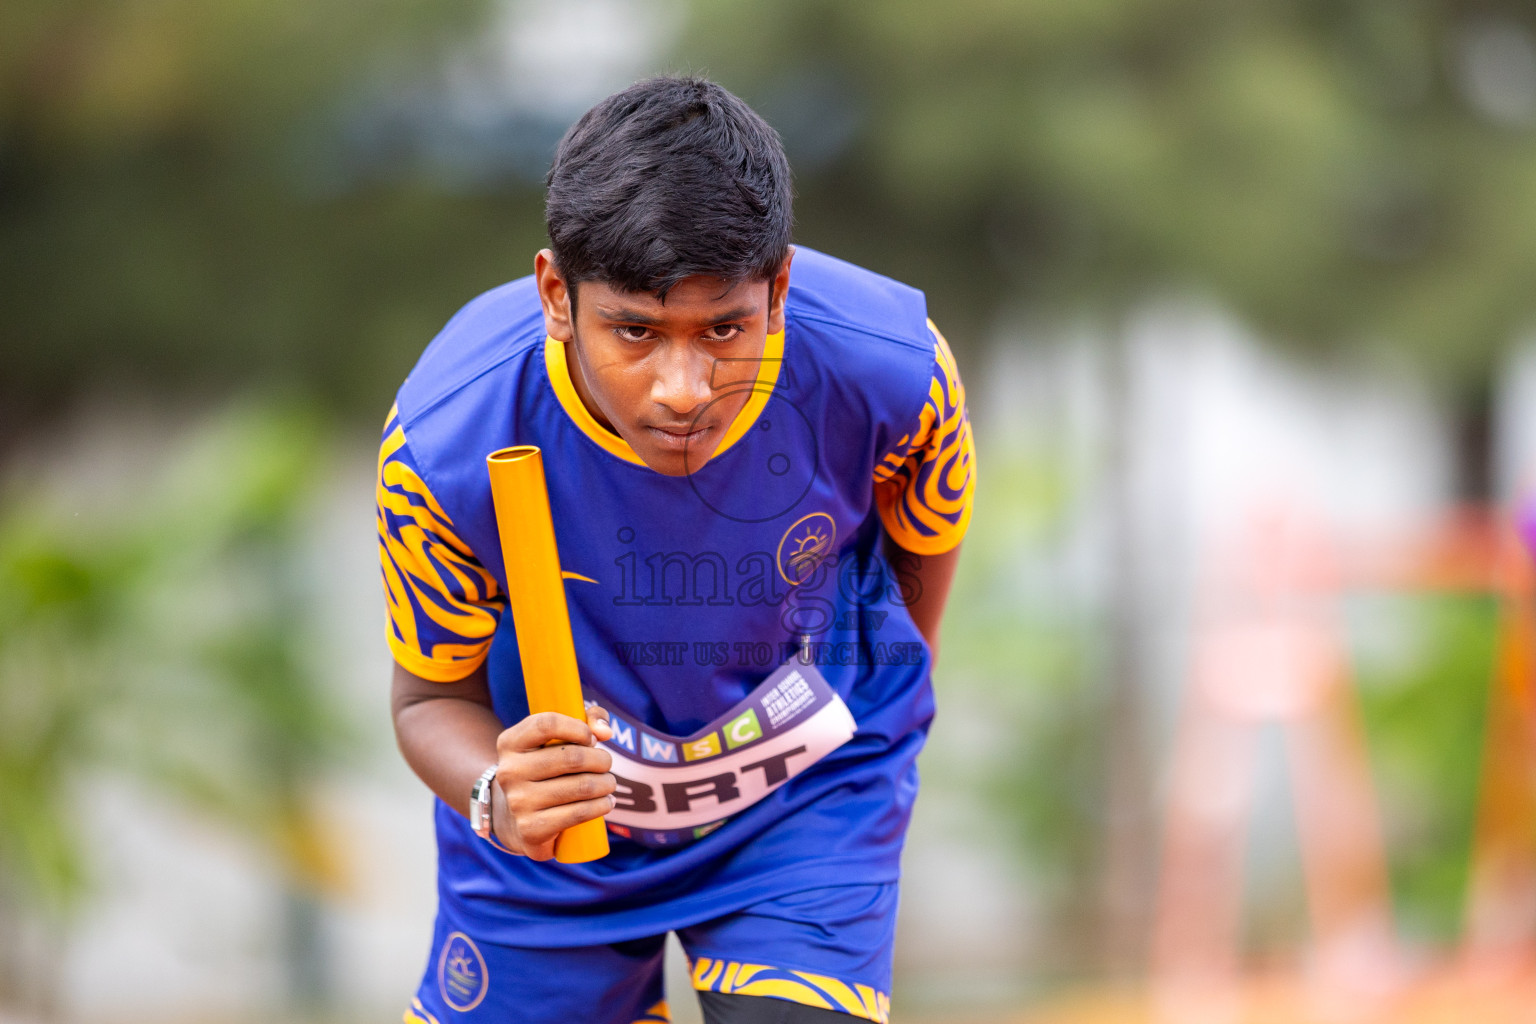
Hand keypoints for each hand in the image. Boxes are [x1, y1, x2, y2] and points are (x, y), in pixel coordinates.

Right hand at [491, 705, 615, 859]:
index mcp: (510, 743)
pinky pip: (579, 813)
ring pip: (581, 786)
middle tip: (606, 764)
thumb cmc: (546, 768)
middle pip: (572, 757)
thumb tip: (605, 731)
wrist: (514, 818)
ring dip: (606, 783)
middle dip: (601, 760)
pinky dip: (601, 806)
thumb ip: (587, 719)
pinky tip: (606, 802)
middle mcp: (509, 772)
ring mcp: (519, 802)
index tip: (591, 739)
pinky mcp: (531, 829)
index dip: (578, 728)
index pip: (547, 724)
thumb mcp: (556, 738)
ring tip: (608, 783)